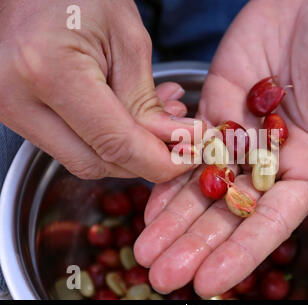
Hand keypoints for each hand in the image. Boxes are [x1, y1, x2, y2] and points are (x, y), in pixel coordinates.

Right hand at [0, 0, 201, 182]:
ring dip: (127, 150)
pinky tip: (130, 119)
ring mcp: (10, 109)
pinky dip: (106, 140)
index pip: (113, 143)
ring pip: (82, 158)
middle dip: (144, 160)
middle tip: (179, 141)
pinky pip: (70, 144)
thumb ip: (147, 100)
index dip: (159, 162)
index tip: (189, 158)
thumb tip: (172, 142)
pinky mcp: (15, 112)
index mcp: (49, 72)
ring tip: (159, 121)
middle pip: (95, 162)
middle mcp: (17, 99)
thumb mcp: (127, 39)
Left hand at [134, 0, 307, 296]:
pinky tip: (147, 204)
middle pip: (228, 213)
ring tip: (145, 250)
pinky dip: (166, 176)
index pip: (273, 221)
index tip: (211, 280)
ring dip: (173, 221)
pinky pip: (187, 151)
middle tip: (162, 277)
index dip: (242, 252)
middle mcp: (270, 163)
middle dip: (195, 245)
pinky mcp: (215, 114)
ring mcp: (239, 140)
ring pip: (201, 188)